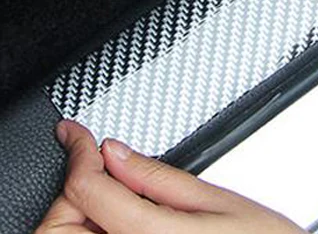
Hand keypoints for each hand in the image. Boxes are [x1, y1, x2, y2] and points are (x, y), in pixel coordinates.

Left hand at [35, 120, 305, 233]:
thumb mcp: (217, 200)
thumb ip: (157, 176)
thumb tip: (114, 152)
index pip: (85, 188)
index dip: (77, 150)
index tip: (75, 133)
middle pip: (60, 226)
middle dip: (73, 189)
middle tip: (99, 167)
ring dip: (75, 217)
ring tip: (108, 194)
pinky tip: (113, 222)